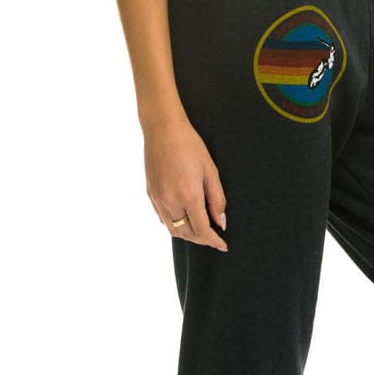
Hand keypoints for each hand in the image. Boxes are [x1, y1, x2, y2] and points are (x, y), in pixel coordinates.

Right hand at [142, 112, 227, 250]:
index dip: (214, 241)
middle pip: (187, 234)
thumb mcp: (210, 171)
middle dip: (202, 239)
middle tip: (214, 237)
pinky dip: (174, 224)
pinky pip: (163, 218)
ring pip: (173, 230)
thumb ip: (217, 199)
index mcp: (188, 195)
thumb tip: (221, 222)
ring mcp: (158, 199)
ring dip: (188, 234)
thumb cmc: (190, 145)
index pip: (202, 230)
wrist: (162, 129)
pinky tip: (184, 217)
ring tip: (200, 229)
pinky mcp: (150, 194)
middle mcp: (170, 201)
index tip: (223, 245)